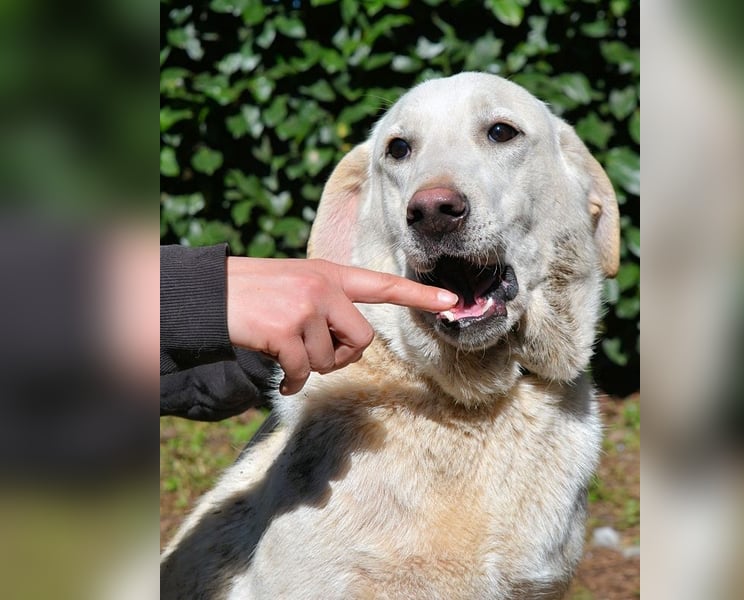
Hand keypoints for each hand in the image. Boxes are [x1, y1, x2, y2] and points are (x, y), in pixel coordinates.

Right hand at [226, 258, 456, 394]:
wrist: (208, 293)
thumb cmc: (255, 294)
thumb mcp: (297, 287)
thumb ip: (328, 306)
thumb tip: (348, 348)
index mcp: (330, 275)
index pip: (383, 285)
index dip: (419, 295)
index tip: (453, 302)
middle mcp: (324, 287)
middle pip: (361, 340)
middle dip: (341, 357)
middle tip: (314, 353)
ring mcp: (305, 307)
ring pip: (331, 360)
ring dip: (310, 367)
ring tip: (287, 352)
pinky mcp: (286, 330)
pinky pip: (304, 372)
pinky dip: (292, 381)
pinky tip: (280, 375)